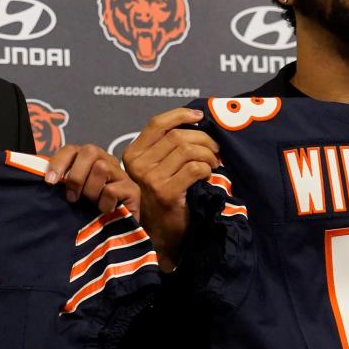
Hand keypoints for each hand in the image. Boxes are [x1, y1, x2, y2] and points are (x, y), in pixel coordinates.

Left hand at [45, 144, 140, 217]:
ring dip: (91, 190)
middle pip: (90, 151)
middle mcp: (106, 161)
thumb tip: (46, 180)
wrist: (114, 236)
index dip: (58, 162)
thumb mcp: (73, 196)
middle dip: (76, 176)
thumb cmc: (89, 213)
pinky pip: (111, 190)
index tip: (49, 182)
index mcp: (89, 160)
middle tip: (72, 197)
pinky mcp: (133, 190)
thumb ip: (62, 184)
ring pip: (102, 167)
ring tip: (91, 204)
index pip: (72, 149)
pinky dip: (103, 204)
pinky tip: (104, 211)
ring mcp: (121, 175)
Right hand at [122, 108, 219, 271]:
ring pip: (188, 150)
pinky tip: (208, 176)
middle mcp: (137, 164)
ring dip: (208, 155)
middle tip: (215, 149)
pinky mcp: (165, 192)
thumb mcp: (156, 168)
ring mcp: (150, 178)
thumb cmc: (162, 198)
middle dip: (203, 139)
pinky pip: (194, 168)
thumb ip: (165, 147)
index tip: (199, 116)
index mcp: (132, 154)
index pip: (157, 123)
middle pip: (177, 136)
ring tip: (214, 163)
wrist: (161, 234)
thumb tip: (194, 121)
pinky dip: (207, 169)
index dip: (181, 114)